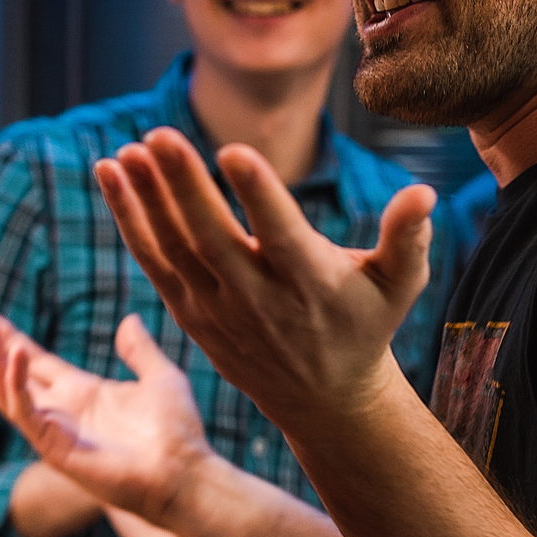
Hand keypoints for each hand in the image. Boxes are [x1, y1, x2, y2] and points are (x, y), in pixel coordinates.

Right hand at [0, 309, 214, 524]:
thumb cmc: (178, 433)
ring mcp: (56, 431)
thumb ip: (140, 351)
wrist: (185, 473)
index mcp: (82, 394)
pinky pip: (26, 413)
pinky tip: (15, 353)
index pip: (33, 363)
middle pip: (9, 376)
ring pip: (7, 393)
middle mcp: (63, 412)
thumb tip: (129, 321)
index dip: (9, 340)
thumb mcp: (160, 378)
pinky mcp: (56, 449)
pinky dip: (17, 384)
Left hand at [95, 129, 434, 425]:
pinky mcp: (190, 312)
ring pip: (173, 251)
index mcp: (311, 284)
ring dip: (145, 200)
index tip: (234, 151)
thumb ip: (409, 238)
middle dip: (183, 188)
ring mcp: (218, 309)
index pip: (281, 236)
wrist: (322, 399)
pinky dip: (129, 219)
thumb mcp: (399, 286)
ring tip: (127, 151)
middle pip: (213, 241)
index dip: (258, 196)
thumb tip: (425, 192)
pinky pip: (153, 261)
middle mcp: (259, 299)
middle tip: (158, 136)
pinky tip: (112, 172)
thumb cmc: (365, 324)